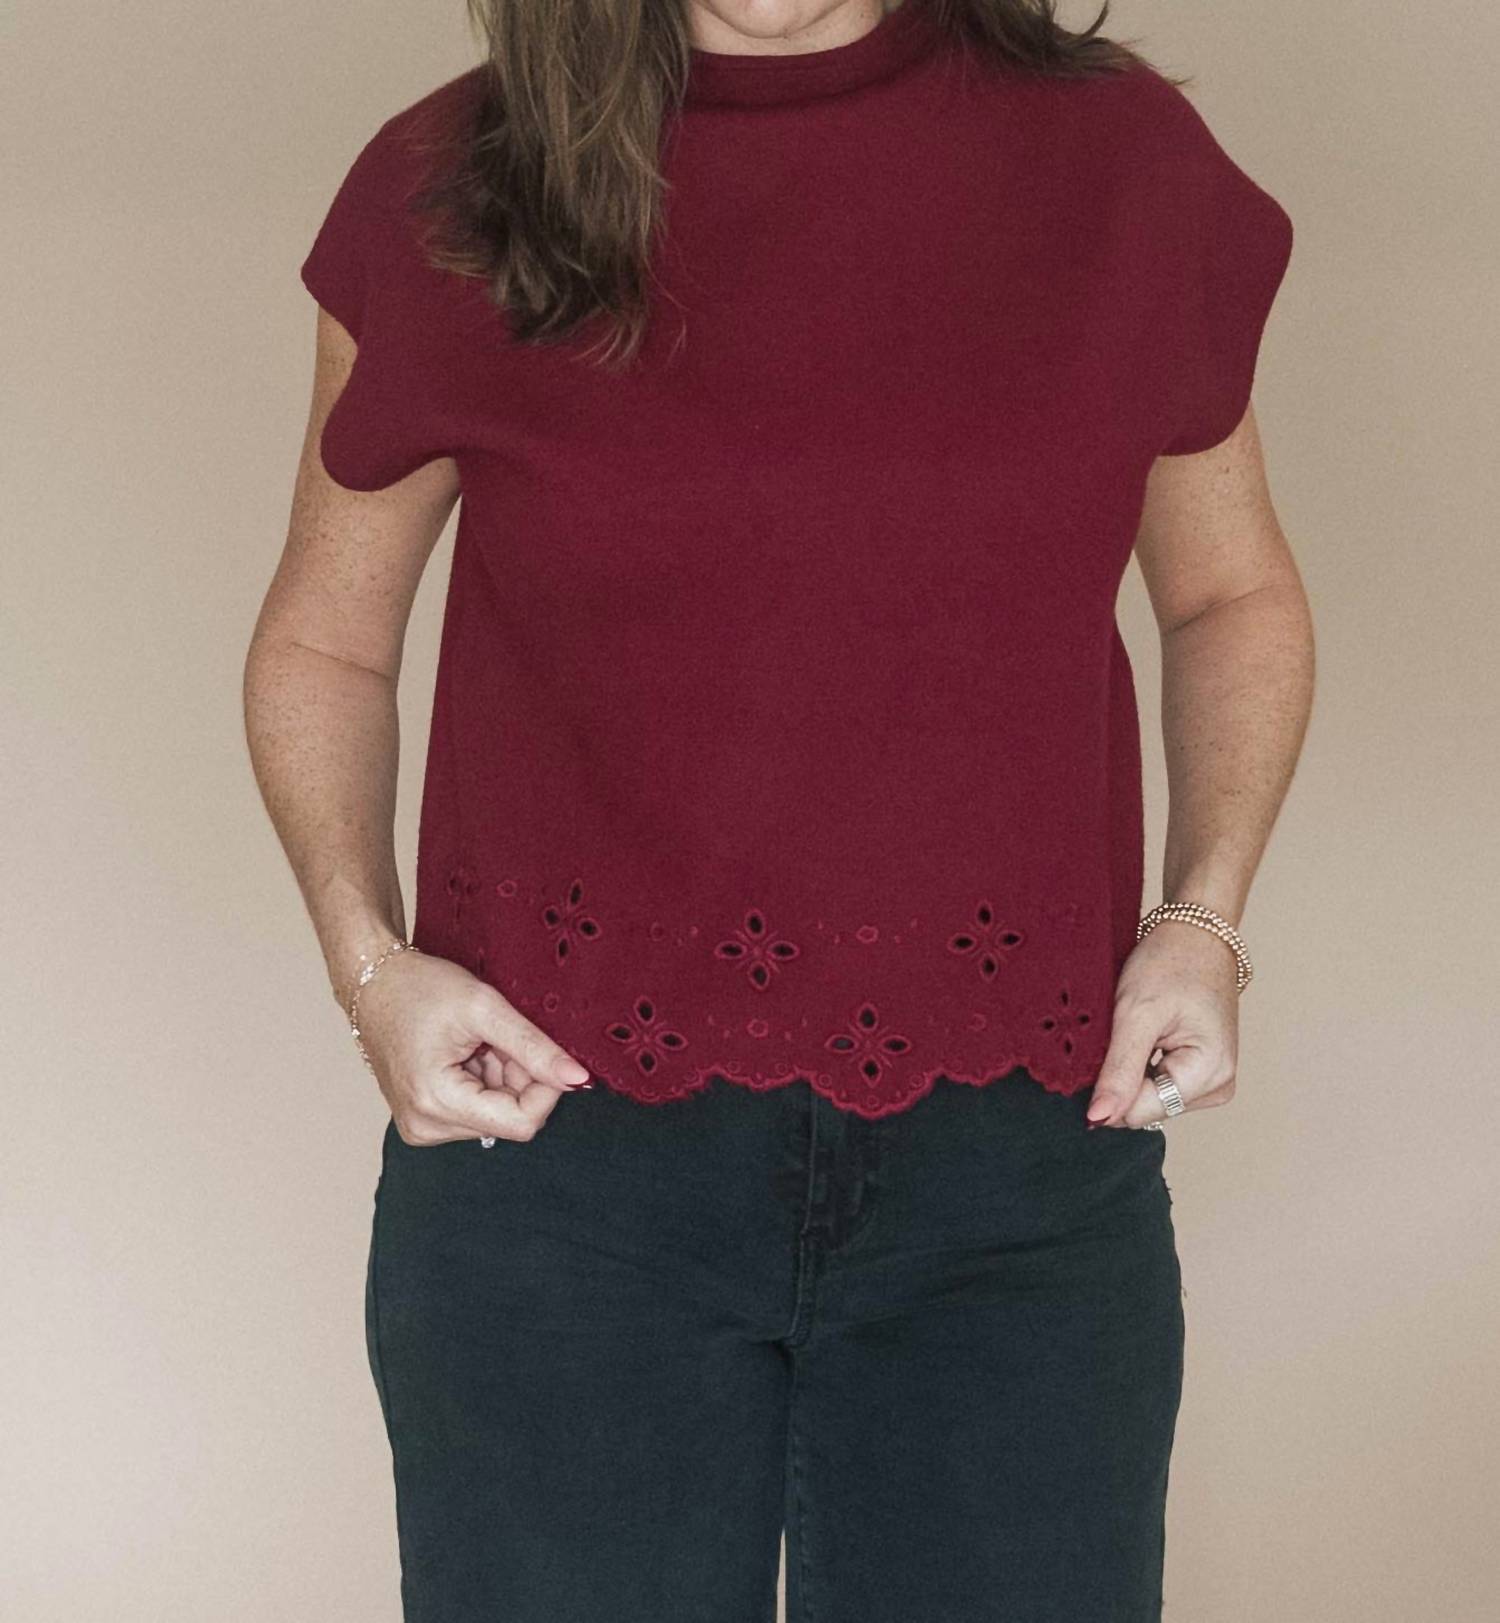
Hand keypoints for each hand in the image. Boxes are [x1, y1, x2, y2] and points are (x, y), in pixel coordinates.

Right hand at [353, 949, 592, 1144]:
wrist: (373, 981)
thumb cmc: (420, 988)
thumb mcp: (485, 1008)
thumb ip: (534, 1048)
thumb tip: (579, 1080)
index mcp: (436, 1102)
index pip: (522, 1122)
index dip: (546, 1089)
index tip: (544, 1052)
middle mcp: (425, 1126)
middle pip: (509, 1119)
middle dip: (519, 1078)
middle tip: (500, 1038)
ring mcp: (421, 1126)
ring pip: (496, 1116)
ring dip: (502, 1079)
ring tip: (478, 1043)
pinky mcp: (424, 1119)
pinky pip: (477, 1112)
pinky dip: (485, 1083)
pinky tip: (468, 1054)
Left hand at [1085, 921, 1239, 1129]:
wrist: (1195, 935)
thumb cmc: (1171, 962)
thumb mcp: (1136, 1014)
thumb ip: (1119, 1071)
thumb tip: (1099, 1119)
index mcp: (1211, 1073)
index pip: (1142, 1112)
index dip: (1109, 1090)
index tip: (1096, 1053)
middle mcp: (1219, 1086)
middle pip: (1146, 1107)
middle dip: (1122, 1077)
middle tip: (1121, 1033)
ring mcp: (1212, 1081)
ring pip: (1149, 1097)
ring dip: (1131, 1069)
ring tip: (1135, 1030)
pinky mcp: (1201, 1073)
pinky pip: (1157, 1084)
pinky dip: (1141, 1064)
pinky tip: (1143, 1036)